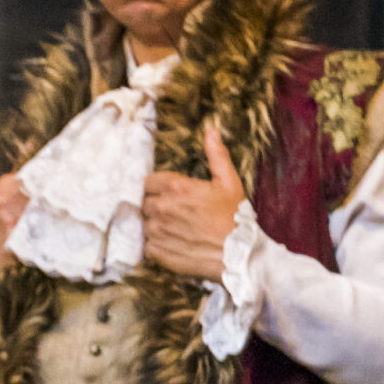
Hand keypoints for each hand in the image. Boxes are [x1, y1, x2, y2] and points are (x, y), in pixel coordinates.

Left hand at [141, 121, 244, 282]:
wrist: (238, 253)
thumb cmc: (234, 216)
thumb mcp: (229, 181)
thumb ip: (216, 155)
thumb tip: (211, 130)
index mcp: (175, 188)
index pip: (148, 182)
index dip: (157, 187)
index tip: (168, 193)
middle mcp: (162, 208)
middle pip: (145, 202)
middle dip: (157, 205)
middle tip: (176, 212)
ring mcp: (157, 231)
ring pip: (145, 223)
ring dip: (156, 224)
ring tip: (176, 228)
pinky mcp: (158, 252)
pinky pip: (147, 245)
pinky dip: (157, 244)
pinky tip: (174, 242)